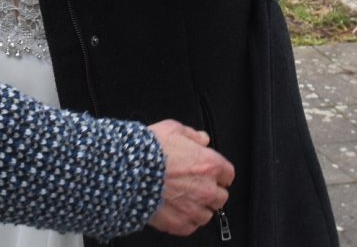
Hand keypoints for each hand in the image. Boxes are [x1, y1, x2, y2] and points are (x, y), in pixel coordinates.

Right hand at [146, 120, 233, 235]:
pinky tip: (173, 210)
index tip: (211, 173)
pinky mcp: (180, 223)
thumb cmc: (148, 150)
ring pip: (207, 214)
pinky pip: (190, 227)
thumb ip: (191, 135)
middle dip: (210, 191)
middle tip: (194, 186)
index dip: (219, 172)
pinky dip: (184, 220)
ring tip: (182, 199)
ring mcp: (194, 209)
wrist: (128, 171)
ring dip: (198, 208)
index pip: (228, 173)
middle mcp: (206, 189)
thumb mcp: (172, 129)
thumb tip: (202, 139)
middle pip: (221, 197)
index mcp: (209, 165)